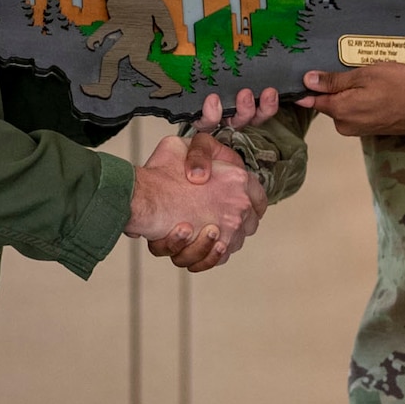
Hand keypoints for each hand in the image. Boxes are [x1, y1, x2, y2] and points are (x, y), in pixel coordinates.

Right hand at [142, 90, 280, 268]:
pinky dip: (205, 255)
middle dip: (232, 222)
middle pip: (249, 222)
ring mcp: (231, 229)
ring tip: (193, 231)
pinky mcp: (216, 249)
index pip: (259, 196)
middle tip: (211, 219)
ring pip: (232, 242)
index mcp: (238, 179)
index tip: (239, 205)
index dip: (250, 201)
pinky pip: (217, 258)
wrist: (145, 199)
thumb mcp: (180, 145)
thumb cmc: (160, 173)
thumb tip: (199, 169)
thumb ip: (197, 154)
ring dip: (213, 240)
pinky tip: (191, 243)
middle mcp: (240, 205)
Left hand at [296, 64, 404, 136]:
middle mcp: (343, 125)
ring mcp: (356, 130)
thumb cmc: (398, 86)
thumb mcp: (365, 75)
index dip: (307, 87)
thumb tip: (307, 80)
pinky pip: (355, 113)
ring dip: (349, 94)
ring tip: (368, 80)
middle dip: (335, 88)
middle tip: (352, 71)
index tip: (305, 76)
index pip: (311, 100)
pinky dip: (359, 102)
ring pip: (343, 107)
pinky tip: (374, 92)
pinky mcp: (367, 130)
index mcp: (339, 110)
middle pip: (329, 102)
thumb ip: (334, 80)